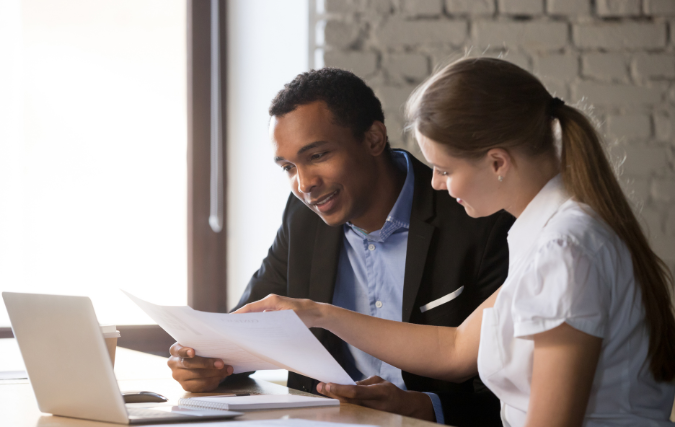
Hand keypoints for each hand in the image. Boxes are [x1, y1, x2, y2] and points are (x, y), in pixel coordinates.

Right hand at [167, 342, 233, 391]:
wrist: (198, 364)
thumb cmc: (200, 352)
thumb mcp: (199, 346)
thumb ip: (203, 345)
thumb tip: (219, 347)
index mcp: (175, 350)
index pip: (178, 350)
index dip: (185, 351)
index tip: (192, 352)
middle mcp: (174, 363)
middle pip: (190, 364)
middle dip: (207, 363)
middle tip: (221, 363)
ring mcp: (178, 376)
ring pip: (197, 375)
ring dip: (214, 373)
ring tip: (226, 370)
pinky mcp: (186, 386)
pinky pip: (200, 385)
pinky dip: (212, 380)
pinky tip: (220, 377)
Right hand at [233, 294, 325, 327]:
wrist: (315, 312)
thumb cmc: (304, 314)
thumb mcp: (290, 318)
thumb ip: (275, 320)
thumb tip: (260, 324)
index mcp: (272, 301)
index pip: (251, 307)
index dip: (239, 313)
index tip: (229, 320)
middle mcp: (270, 302)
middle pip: (251, 311)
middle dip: (241, 319)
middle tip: (231, 329)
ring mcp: (273, 307)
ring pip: (257, 315)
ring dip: (249, 323)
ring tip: (240, 333)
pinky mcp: (276, 312)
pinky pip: (263, 318)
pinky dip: (258, 324)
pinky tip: (255, 334)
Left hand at [316, 376, 435, 421]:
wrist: (403, 408)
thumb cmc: (390, 392)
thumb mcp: (379, 382)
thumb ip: (363, 383)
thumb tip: (347, 385)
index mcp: (378, 393)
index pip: (356, 392)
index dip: (341, 389)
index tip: (329, 384)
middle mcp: (373, 405)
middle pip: (348, 401)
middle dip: (333, 394)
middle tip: (320, 387)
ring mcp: (370, 415)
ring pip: (348, 409)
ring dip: (334, 402)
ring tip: (322, 393)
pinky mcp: (367, 419)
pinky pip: (351, 413)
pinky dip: (340, 408)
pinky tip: (331, 403)